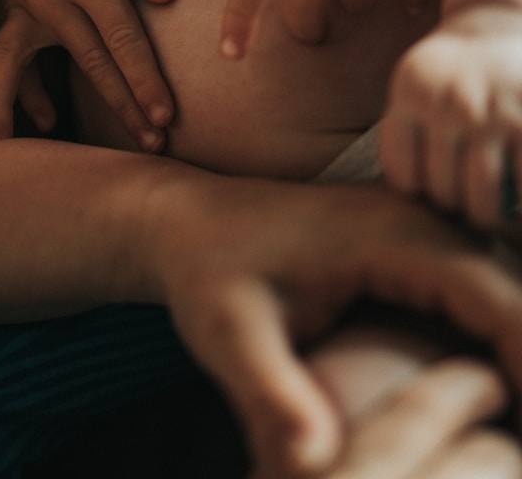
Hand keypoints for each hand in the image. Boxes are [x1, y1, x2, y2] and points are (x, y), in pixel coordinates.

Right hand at [0, 0, 175, 146]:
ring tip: (62, 158)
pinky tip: (31, 122)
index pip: (123, 42)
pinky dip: (10, 92)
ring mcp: (24, 4)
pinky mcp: (9, 3)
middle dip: (124, 108)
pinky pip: (4, 57)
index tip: (167, 119)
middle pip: (92, 66)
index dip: (145, 83)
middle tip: (152, 146)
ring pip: (34, 72)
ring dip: (47, 113)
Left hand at [145, 174, 521, 477]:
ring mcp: (414, 227)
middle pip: (515, 290)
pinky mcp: (406, 246)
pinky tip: (494, 400)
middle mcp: (414, 219)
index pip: (498, 297)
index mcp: (386, 234)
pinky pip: (473, 291)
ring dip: (517, 351)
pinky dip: (495, 339)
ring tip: (514, 430)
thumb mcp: (227, 335)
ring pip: (501, 289)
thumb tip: (314, 470)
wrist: (185, 221)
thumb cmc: (205, 271)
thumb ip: (273, 396)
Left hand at [381, 3, 521, 225]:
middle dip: (453, 206)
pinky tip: (516, 200)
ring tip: (488, 213)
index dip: (415, 191)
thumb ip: (406, 131)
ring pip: (482, 198)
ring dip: (486, 216)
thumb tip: (406, 201)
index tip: (426, 189)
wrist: (499, 20)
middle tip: (463, 204)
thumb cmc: (453, 69)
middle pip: (443, 190)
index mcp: (412, 94)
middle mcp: (449, 104)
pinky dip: (520, 203)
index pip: (402, 172)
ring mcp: (492, 115)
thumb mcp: (416, 84)